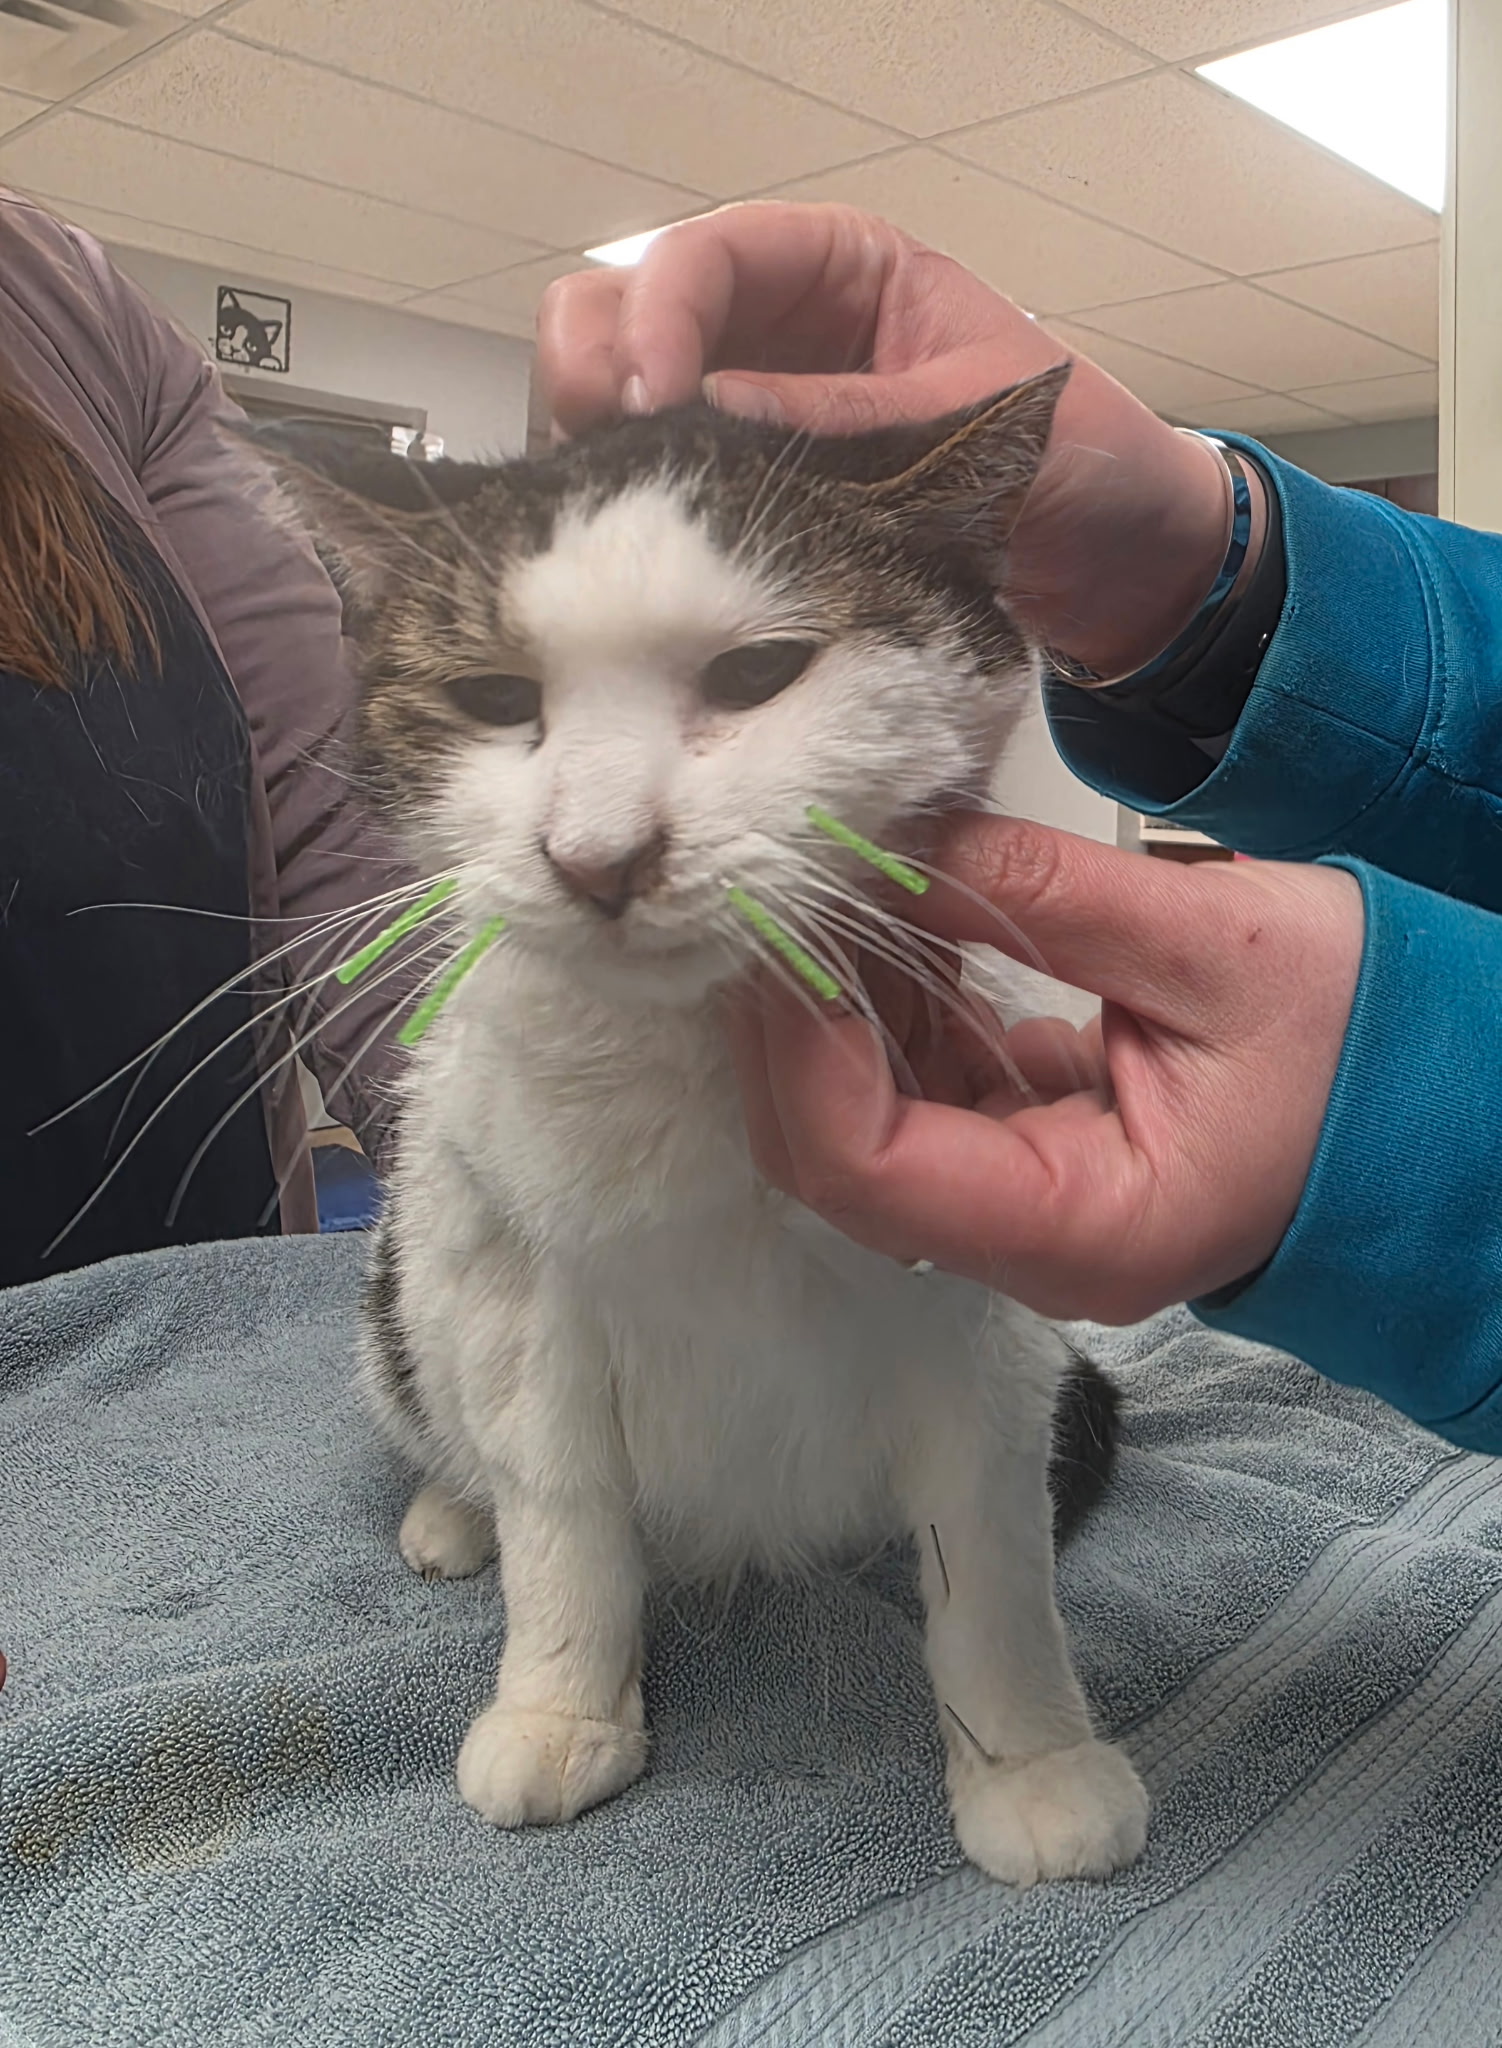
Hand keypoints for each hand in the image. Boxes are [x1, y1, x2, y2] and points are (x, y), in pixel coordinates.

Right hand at [538, 201, 1247, 677]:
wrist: (1121, 568)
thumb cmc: (1083, 465)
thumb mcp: (978, 425)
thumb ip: (847, 417)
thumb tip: (707, 412)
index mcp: (841, 272)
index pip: (709, 258)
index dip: (660, 315)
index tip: (650, 398)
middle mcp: (774, 336)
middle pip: (623, 314)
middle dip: (597, 372)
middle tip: (603, 456)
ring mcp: (746, 424)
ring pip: (615, 406)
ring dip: (594, 452)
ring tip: (613, 517)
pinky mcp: (743, 512)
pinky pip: (651, 498)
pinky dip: (624, 519)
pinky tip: (637, 559)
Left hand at [726, 818, 1363, 1324]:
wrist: (1453, 1103)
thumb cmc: (1370, 1042)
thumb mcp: (1218, 944)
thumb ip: (1046, 896)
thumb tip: (895, 846)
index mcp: (1085, 1230)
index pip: (866, 1169)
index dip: (800, 1046)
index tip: (789, 927)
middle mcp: (1037, 1246)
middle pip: (839, 1160)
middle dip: (798, 1025)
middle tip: (792, 891)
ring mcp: (1029, 1211)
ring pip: (866, 1127)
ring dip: (842, 1009)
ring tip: (858, 886)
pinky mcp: (1033, 1160)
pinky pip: (922, 1097)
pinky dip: (896, 1010)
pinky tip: (910, 922)